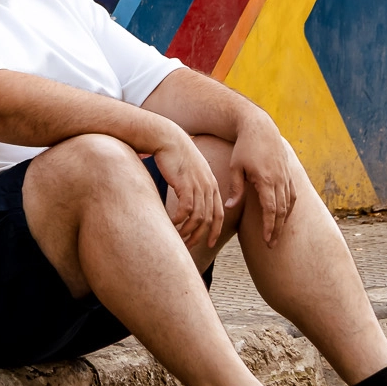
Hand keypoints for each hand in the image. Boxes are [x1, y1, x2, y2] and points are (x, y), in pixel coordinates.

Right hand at [150, 125, 222, 248]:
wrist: (168, 138)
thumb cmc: (175, 155)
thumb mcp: (189, 173)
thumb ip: (192, 187)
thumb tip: (187, 203)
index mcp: (212, 185)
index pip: (218, 214)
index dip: (214, 231)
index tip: (208, 244)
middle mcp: (209, 187)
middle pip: (209, 219)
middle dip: (200, 236)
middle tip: (189, 247)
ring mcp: (198, 186)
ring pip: (198, 217)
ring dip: (188, 231)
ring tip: (179, 238)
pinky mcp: (186, 184)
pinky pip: (187, 209)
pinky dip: (180, 220)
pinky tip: (172, 223)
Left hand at [228, 113, 298, 246]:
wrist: (260, 128)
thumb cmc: (243, 147)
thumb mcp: (235, 167)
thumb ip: (235, 189)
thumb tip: (230, 208)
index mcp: (266, 180)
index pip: (271, 210)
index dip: (270, 227)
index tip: (267, 241)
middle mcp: (279, 180)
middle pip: (281, 211)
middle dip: (277, 230)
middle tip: (272, 245)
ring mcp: (286, 176)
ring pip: (289, 204)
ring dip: (284, 221)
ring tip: (277, 235)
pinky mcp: (288, 173)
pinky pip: (292, 195)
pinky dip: (289, 208)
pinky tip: (284, 217)